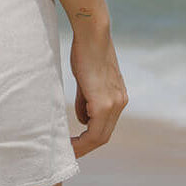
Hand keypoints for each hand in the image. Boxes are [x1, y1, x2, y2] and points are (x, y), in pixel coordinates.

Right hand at [68, 25, 127, 158]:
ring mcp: (114, 104)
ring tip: (66, 149)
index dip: (89, 139)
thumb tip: (82, 119)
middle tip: (67, 152)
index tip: (73, 144)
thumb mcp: (87, 80)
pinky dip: (82, 140)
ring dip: (83, 146)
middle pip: (104, 136)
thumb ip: (86, 100)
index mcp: (117, 97)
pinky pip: (94, 131)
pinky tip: (69, 142)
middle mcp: (119, 103)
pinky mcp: (104, 103)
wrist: (92, 34)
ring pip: (100, 136)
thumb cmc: (86, 51)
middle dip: (85, 146)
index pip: (105, 126)